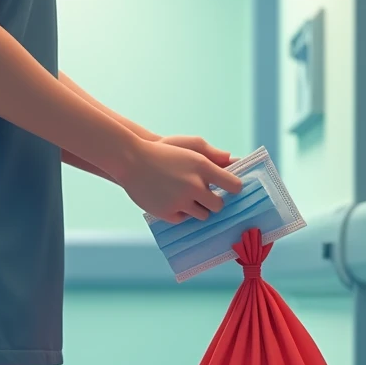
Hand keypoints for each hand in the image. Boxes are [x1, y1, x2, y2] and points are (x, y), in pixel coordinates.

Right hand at [121, 139, 242, 222]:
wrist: (131, 160)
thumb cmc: (164, 151)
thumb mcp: (190, 145)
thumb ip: (213, 155)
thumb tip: (232, 160)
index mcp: (203, 167)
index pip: (233, 185)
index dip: (233, 188)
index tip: (231, 189)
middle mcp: (194, 186)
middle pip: (219, 205)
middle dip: (214, 202)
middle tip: (208, 197)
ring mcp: (181, 201)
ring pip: (202, 215)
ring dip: (198, 208)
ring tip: (189, 198)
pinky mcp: (168, 213)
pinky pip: (183, 219)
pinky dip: (180, 213)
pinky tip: (173, 202)